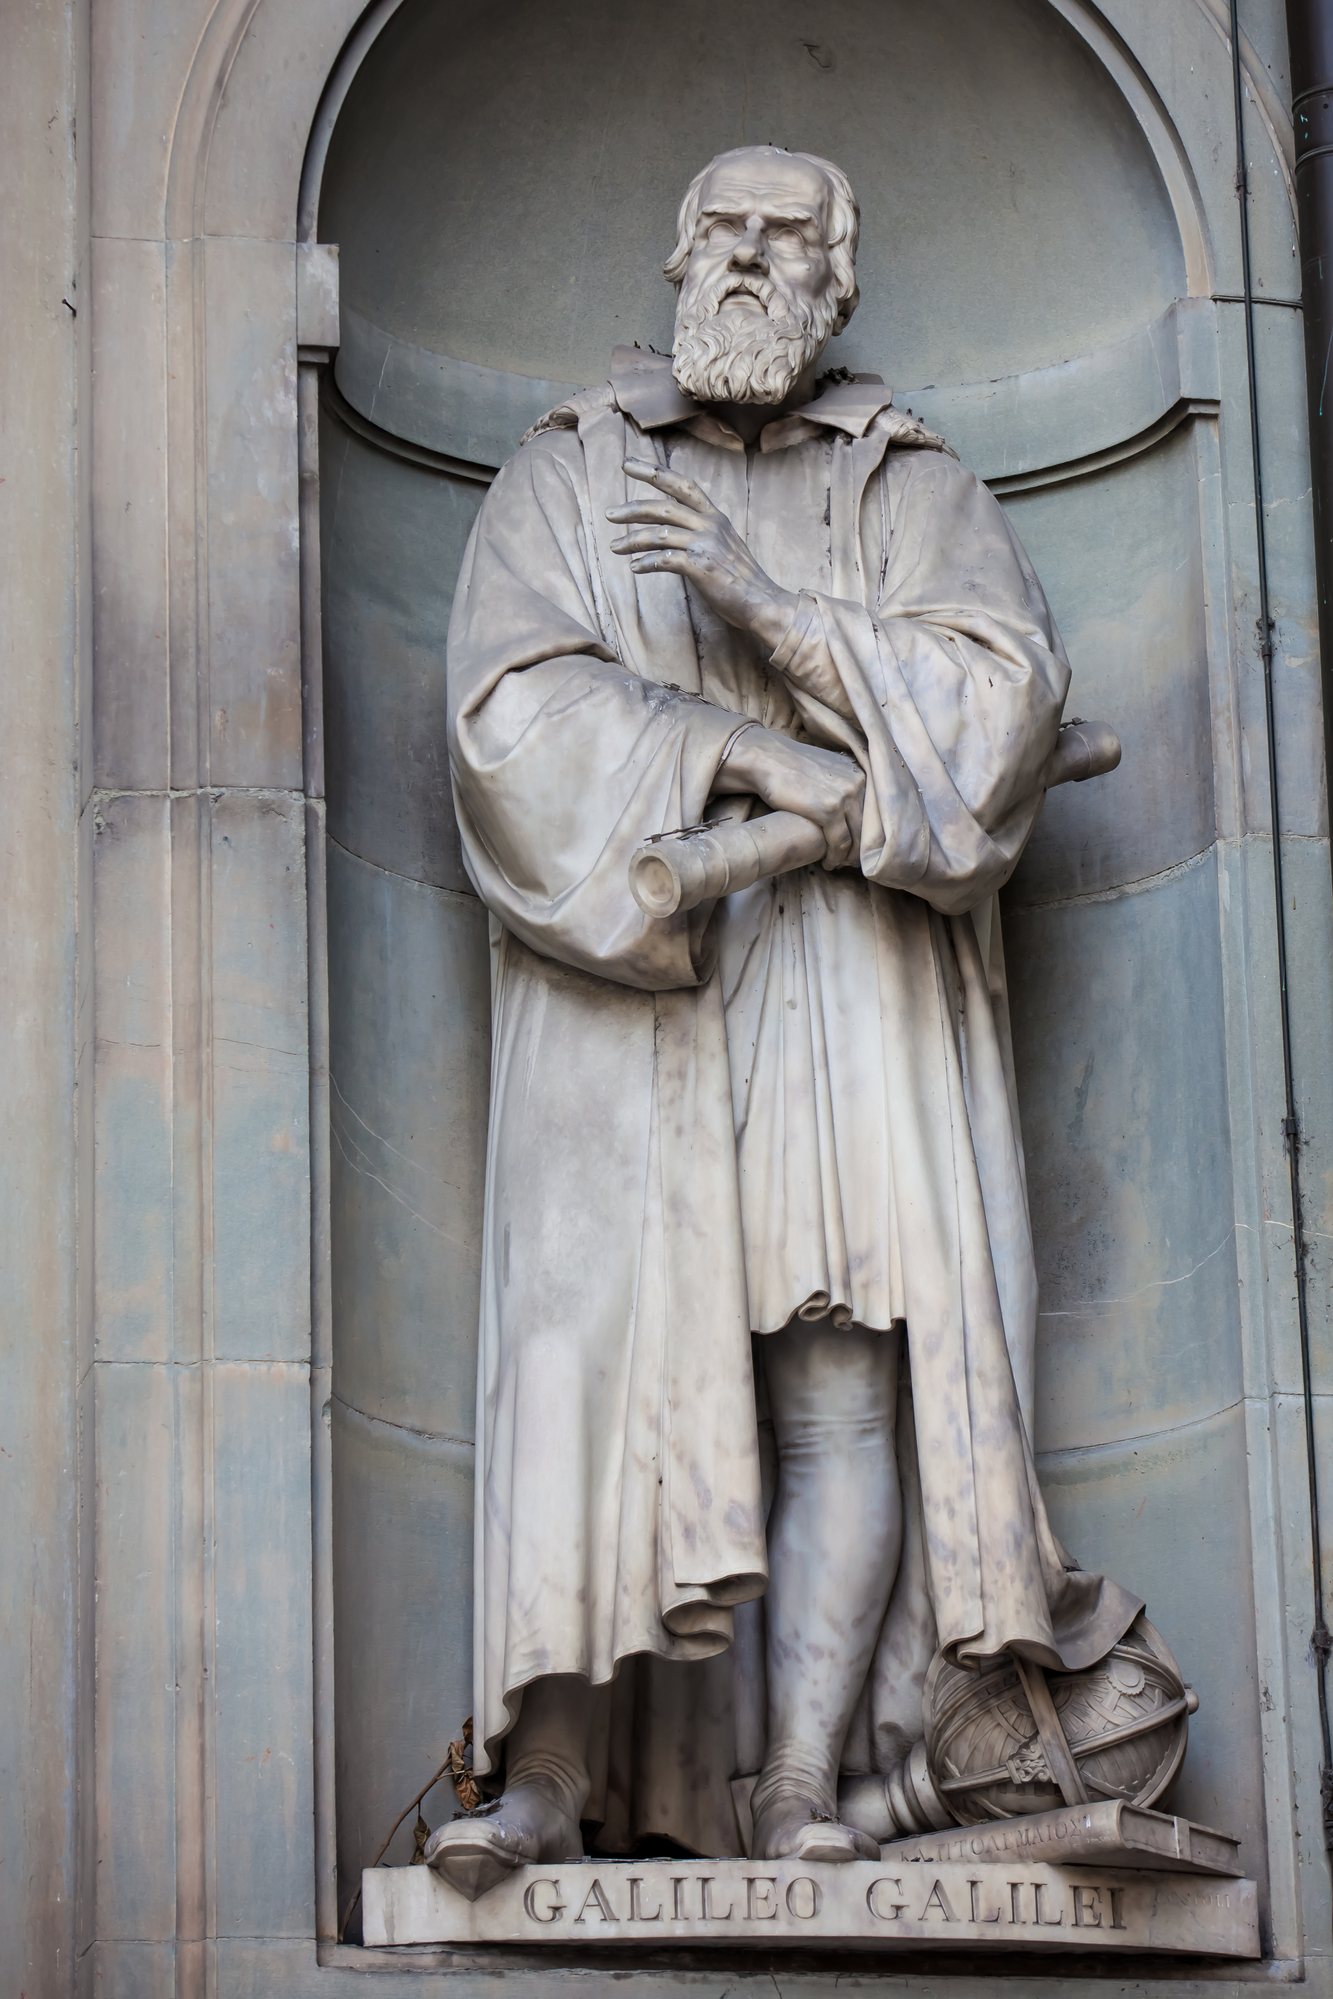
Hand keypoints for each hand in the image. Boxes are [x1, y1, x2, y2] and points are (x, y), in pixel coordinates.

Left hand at [607, 460, 798, 651]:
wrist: (762, 602)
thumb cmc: (741, 578)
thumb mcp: (724, 544)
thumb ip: (702, 532)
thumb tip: (673, 531)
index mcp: (715, 516)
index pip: (682, 484)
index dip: (653, 471)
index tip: (628, 463)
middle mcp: (710, 524)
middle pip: (662, 507)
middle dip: (632, 509)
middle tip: (610, 514)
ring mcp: (705, 544)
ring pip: (658, 534)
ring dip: (632, 540)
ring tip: (614, 547)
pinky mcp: (700, 566)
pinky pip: (664, 560)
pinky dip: (646, 563)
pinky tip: (635, 567)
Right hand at [717, 725, 864, 868]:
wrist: (767, 759)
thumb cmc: (791, 766)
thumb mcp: (827, 770)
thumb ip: (843, 784)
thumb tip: (850, 804)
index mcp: (860, 772)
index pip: (874, 813)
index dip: (868, 835)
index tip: (859, 849)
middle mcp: (858, 782)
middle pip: (869, 827)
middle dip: (861, 850)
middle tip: (851, 863)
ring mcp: (845, 795)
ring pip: (857, 838)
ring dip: (848, 857)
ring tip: (838, 864)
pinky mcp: (829, 810)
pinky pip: (840, 842)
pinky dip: (835, 857)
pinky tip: (828, 863)